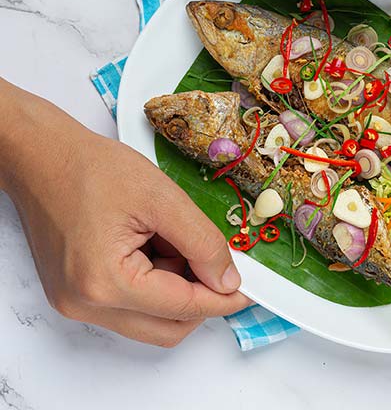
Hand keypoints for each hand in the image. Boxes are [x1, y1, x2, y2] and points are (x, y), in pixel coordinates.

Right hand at [1, 82, 249, 346]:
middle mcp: (86, 304)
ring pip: (151, 320)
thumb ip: (203, 243)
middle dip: (201, 298)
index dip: (224, 298)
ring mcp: (77, 303)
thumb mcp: (163, 199)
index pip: (183, 308)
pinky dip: (155, 284)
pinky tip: (155, 245)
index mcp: (105, 282)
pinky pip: (131, 306)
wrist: (44, 157)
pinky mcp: (77, 294)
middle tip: (219, 262)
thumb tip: (229, 280)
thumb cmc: (91, 169)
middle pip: (167, 329)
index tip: (251, 289)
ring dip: (177, 289)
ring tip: (173, 240)